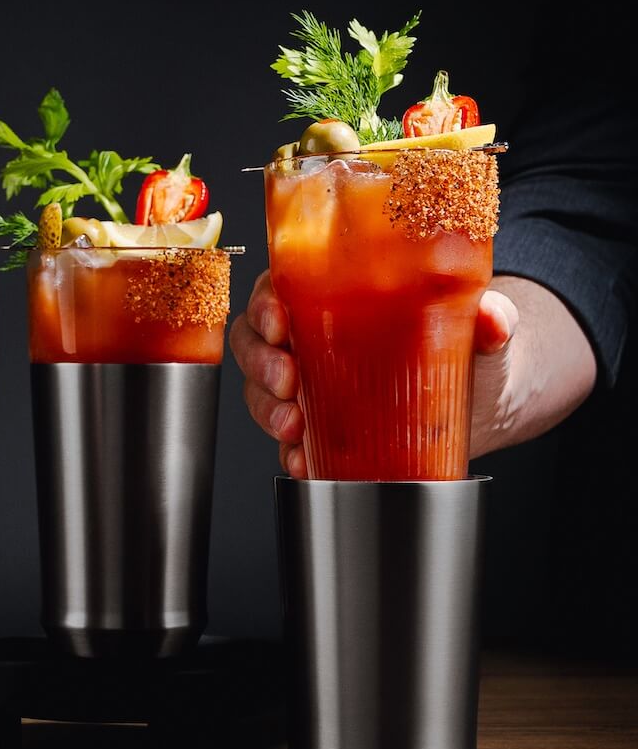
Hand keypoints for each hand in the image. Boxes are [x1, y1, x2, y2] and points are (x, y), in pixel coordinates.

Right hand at [228, 270, 519, 477]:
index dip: (265, 302)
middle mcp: (311, 338)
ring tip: (293, 426)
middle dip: (260, 363)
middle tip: (287, 380)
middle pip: (255, 341)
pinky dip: (288, 453)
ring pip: (259, 391)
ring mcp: (310, 386)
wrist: (479, 401)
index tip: (279, 320)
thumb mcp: (479, 325)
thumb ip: (490, 316)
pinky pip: (286, 441)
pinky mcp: (320, 428)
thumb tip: (494, 318)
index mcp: (333, 296)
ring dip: (266, 409)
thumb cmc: (465, 348)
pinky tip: (302, 460)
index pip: (277, 288)